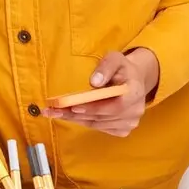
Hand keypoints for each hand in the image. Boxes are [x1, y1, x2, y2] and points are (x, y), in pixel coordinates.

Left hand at [43, 48, 159, 136]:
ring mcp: (129, 123)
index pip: (115, 106)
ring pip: (97, 124)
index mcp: (135, 92)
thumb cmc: (122, 68)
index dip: (94, 108)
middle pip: (102, 118)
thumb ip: (106, 67)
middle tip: (53, 110)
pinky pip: (98, 127)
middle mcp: (135, 111)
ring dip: (74, 119)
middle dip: (75, 114)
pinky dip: (82, 121)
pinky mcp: (122, 130)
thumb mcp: (115, 59)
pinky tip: (68, 115)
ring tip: (54, 112)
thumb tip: (94, 81)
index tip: (74, 107)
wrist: (133, 80)